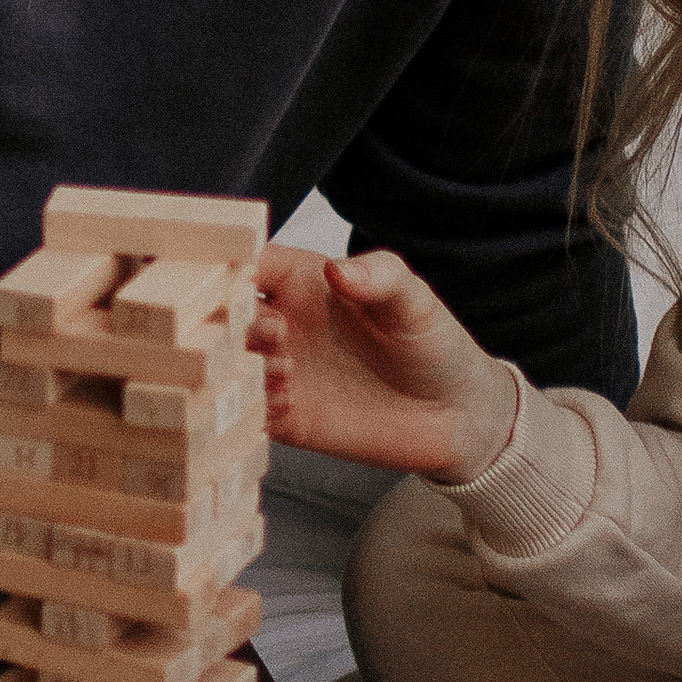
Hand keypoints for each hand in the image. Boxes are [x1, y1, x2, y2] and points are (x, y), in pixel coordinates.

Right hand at [248, 247, 519, 481]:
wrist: (456, 415)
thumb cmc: (433, 344)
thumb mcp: (414, 301)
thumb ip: (380, 277)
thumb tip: (337, 269)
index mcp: (303, 283)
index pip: (249, 263)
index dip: (228, 263)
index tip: (226, 273)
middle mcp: (282, 324)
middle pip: (226, 315)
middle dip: (229, 320)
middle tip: (268, 332)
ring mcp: (280, 371)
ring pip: (228, 364)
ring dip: (239, 366)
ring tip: (285, 371)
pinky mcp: (285, 418)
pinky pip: (247, 412)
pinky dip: (250, 408)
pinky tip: (284, 405)